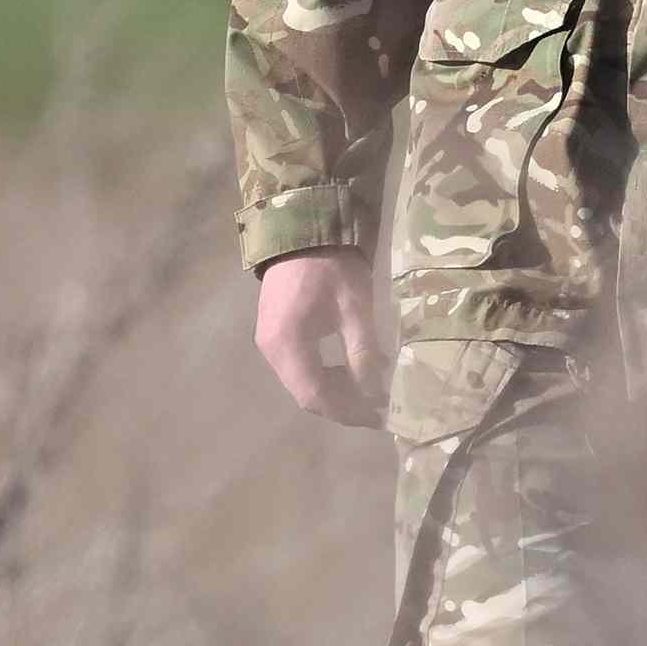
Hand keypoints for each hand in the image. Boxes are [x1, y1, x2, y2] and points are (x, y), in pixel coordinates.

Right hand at [254, 247, 387, 427]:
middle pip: (306, 392)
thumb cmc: (332, 266)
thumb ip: (363, 351)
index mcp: (288, 345)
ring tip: (369, 391)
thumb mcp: (355, 307)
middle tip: (378, 407)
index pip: (316, 396)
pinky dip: (323, 373)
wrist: (303, 227)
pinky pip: (298, 365)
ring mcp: (268, 341)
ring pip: (301, 381)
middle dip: (343, 404)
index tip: (377, 418)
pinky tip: (348, 369)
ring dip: (334, 389)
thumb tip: (376, 391)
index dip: (347, 411)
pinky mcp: (274, 331)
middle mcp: (271, 350)